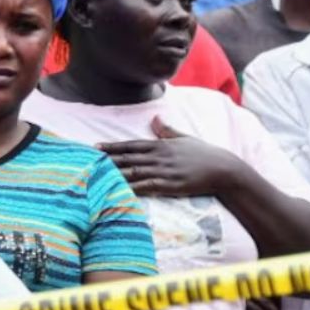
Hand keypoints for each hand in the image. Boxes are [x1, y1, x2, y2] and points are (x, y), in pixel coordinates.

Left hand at [98, 116, 241, 197]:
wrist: (223, 170)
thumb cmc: (204, 154)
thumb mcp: (184, 138)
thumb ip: (167, 130)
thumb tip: (156, 118)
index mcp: (159, 145)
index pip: (129, 145)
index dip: (111, 147)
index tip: (94, 148)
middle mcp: (158, 157)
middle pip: (126, 159)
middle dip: (105, 161)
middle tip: (85, 163)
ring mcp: (162, 172)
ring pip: (132, 173)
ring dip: (113, 174)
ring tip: (95, 177)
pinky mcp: (169, 186)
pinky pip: (145, 187)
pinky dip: (130, 189)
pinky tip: (118, 191)